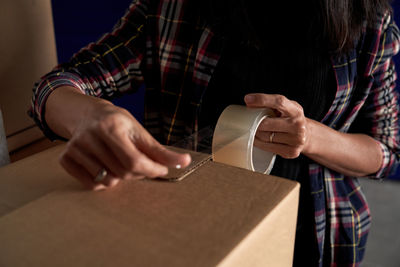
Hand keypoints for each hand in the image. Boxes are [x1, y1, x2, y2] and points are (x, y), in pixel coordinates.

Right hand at [59, 101, 190, 189]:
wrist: (87, 114)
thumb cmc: (118, 123)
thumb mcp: (140, 132)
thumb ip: (160, 150)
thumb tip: (185, 161)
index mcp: (110, 127)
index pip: (134, 161)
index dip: (151, 170)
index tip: (161, 170)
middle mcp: (89, 137)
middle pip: (122, 173)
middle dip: (137, 173)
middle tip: (139, 163)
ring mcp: (75, 148)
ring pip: (107, 181)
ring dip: (120, 177)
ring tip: (118, 160)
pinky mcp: (65, 158)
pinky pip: (91, 184)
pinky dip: (102, 181)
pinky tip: (104, 165)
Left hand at [244, 93, 309, 158]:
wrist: (306, 136)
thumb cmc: (290, 119)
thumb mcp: (285, 107)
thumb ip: (270, 103)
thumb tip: (249, 102)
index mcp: (296, 111)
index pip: (279, 102)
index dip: (262, 99)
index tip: (248, 99)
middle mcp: (298, 126)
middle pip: (266, 123)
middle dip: (255, 122)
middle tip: (250, 120)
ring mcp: (296, 140)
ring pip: (265, 136)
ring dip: (255, 133)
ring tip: (255, 129)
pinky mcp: (291, 152)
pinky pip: (267, 147)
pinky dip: (259, 142)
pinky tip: (259, 139)